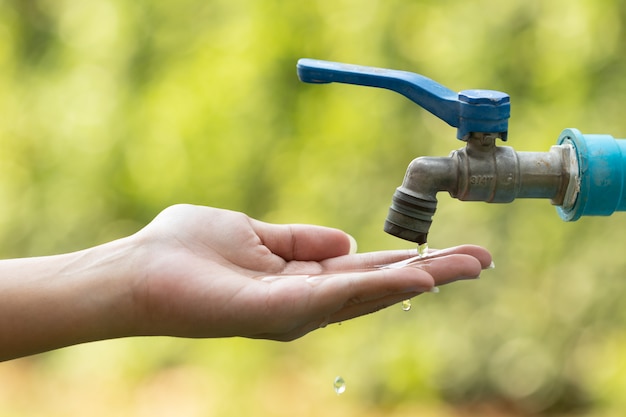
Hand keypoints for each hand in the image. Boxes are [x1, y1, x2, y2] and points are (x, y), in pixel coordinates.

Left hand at [129, 204, 491, 340]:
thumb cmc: (187, 250)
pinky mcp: (278, 313)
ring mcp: (294, 311)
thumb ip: (300, 240)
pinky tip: (417, 278)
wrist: (139, 271)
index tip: (448, 251)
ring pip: (369, 294)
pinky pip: (337, 298)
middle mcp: (304, 300)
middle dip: (431, 273)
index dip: (407, 261)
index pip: (364, 269)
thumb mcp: (255, 233)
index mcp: (299, 278)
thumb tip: (347, 240)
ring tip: (467, 267)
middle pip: (378, 285)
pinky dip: (380, 289)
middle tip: (482, 261)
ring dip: (420, 280)